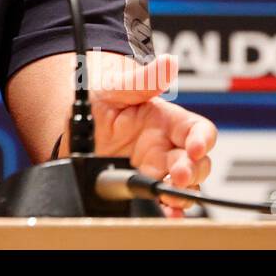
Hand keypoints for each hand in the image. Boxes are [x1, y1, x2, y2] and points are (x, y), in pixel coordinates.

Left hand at [85, 52, 215, 218]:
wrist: (73, 123)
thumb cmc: (100, 98)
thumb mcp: (115, 87)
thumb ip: (141, 80)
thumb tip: (167, 63)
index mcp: (166, 120)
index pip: (197, 129)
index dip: (202, 139)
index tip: (196, 147)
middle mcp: (166, 146)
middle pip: (197, 162)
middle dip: (193, 171)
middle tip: (179, 177)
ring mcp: (155, 168)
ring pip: (183, 185)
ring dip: (183, 195)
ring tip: (171, 199)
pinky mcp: (140, 185)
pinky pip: (161, 200)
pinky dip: (166, 209)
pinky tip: (165, 212)